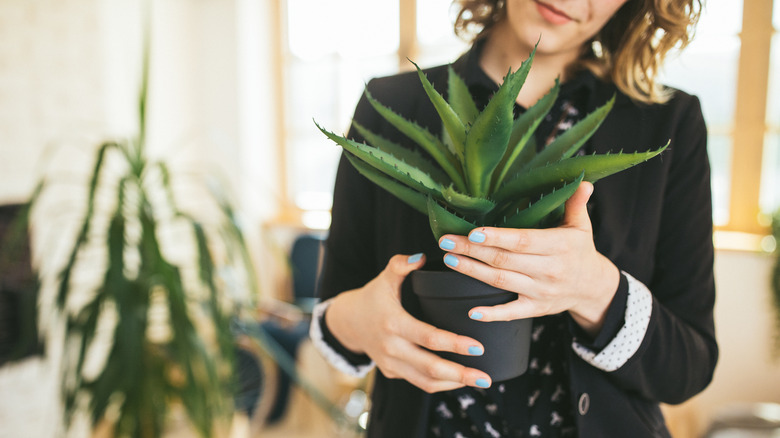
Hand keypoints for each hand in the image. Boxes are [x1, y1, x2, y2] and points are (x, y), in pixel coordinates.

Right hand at [325, 253, 491, 392]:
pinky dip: (440, 384)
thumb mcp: (384, 278)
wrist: (348, 321)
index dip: (454, 344)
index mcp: (393, 323)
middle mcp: (391, 348)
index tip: (478, 346)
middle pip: (430, 367)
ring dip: (454, 384)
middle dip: (460, 374)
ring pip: (425, 382)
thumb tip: (421, 256)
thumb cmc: (373, 297)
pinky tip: (459, 380)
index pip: (429, 338)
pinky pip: (418, 382)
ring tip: (479, 381)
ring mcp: (391, 364)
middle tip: (486, 377)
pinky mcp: (392, 372)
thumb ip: (401, 265)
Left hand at [438, 182, 619, 335]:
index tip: (472, 233)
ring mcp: (541, 291)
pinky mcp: (536, 308)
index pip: (522, 241)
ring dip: (473, 271)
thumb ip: (576, 204)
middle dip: (472, 251)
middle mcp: (549, 270)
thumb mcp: (581, 226)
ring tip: (450, 259)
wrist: (593, 288)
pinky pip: (512, 313)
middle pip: (504, 260)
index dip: (497, 238)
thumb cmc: (580, 251)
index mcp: (559, 246)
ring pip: (501, 281)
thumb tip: (581, 181)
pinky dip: (492, 314)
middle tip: (446, 241)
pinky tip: (472, 311)